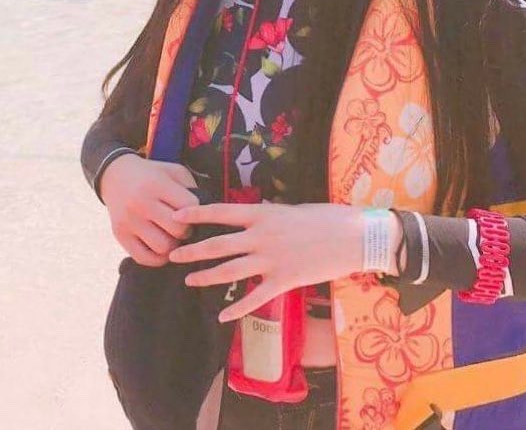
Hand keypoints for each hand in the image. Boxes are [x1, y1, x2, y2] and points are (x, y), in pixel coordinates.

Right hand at [101, 154, 198, 266]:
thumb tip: (207, 216)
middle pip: (178, 230)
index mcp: (157, 184)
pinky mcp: (120, 236)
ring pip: (163, 248)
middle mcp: (141, 204)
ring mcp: (129, 222)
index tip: (193, 211)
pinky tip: (162, 247)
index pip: (189, 207)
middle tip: (184, 226)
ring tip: (172, 236)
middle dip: (187, 231)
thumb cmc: (153, 175)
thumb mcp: (174, 171)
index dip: (197, 212)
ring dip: (174, 246)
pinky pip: (145, 258)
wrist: (116, 176)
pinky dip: (158, 258)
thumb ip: (192, 189)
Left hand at [169, 203, 402, 321]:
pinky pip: (254, 297)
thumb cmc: (326, 217)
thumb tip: (255, 212)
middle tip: (172, 255)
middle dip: (192, 251)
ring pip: (230, 271)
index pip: (222, 213)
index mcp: (263, 214)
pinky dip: (236, 308)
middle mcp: (261, 236)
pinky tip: (222, 316)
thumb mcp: (293, 209)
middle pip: (218, 245)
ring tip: (189, 281)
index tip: (176, 217)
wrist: (353, 237)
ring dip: (206, 277)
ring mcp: (271, 260)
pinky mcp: (284, 281)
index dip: (197, 214)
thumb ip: (269, 213)